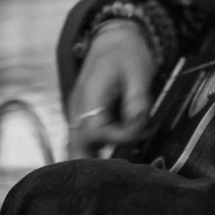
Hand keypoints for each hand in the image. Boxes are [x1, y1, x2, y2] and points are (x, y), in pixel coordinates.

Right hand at [66, 20, 155, 157]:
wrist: (113, 38)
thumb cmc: (127, 53)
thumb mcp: (139, 73)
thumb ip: (138, 102)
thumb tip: (136, 129)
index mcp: (89, 97)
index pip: (95, 132)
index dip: (119, 137)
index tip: (141, 129)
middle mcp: (77, 110)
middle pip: (74, 149)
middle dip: (91, 167)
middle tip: (114, 177)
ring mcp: (77, 115)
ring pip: (76, 148)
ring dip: (93, 161)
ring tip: (114, 170)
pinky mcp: (83, 118)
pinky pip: (83, 141)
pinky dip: (95, 152)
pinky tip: (112, 157)